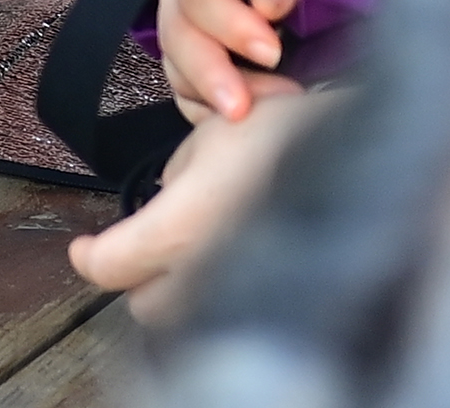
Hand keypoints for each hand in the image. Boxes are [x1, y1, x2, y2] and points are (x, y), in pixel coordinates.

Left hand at [64, 82, 327, 321]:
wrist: (368, 156)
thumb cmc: (290, 135)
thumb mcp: (212, 134)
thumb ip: (176, 175)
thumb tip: (168, 200)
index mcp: (178, 228)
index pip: (109, 265)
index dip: (87, 256)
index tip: (81, 247)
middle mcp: (203, 272)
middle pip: (143, 303)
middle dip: (135, 276)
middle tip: (141, 245)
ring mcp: (240, 293)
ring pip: (183, 315)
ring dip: (176, 289)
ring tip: (190, 251)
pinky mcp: (274, 303)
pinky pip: (226, 311)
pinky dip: (217, 295)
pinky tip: (231, 261)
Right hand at [152, 0, 332, 122]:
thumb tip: (267, 2)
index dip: (229, 25)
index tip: (272, 50)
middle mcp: (182, 1)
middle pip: (178, 41)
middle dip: (210, 77)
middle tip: (244, 108)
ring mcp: (191, 38)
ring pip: (182, 77)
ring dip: (217, 103)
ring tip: (268, 118)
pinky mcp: (206, 70)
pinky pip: (194, 102)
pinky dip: (215, 120)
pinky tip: (253, 126)